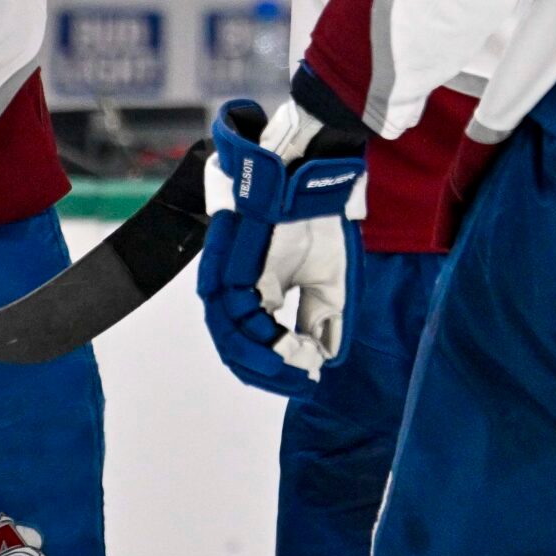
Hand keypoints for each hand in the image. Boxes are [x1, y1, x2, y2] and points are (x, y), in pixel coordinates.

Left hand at [196, 99, 363, 397]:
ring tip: (293, 369)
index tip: (310, 378)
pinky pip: (228, 310)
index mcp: (258, 292)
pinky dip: (253, 336)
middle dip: (271, 373)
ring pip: (230, 335)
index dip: (282, 367)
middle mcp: (236, 288)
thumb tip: (323, 358)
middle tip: (300, 382)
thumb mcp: (329, 280)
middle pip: (238, 349)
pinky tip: (281, 349)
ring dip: (262, 360)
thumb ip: (322, 318)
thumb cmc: (319, 218)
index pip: (258, 345)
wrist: (311, 173)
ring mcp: (228, 275)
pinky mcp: (226, 262)